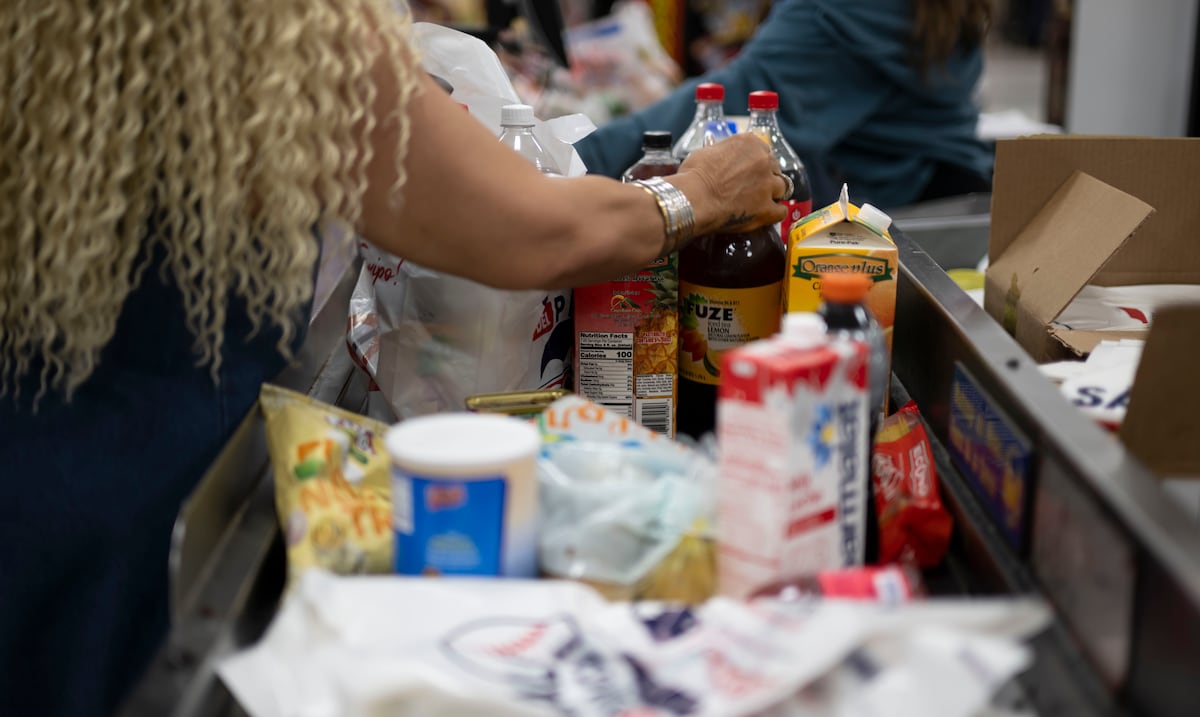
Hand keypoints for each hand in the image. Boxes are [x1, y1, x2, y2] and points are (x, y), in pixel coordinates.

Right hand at [671, 133, 788, 235]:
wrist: (693, 199)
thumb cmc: (693, 175)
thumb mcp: (706, 152)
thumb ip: (722, 153)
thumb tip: (719, 159)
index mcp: (750, 143)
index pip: (763, 151)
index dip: (757, 164)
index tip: (750, 171)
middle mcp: (763, 161)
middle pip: (775, 169)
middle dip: (766, 178)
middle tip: (753, 187)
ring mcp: (768, 185)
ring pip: (782, 188)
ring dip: (773, 194)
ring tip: (760, 202)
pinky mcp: (767, 209)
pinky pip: (781, 211)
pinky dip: (774, 214)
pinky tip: (766, 215)